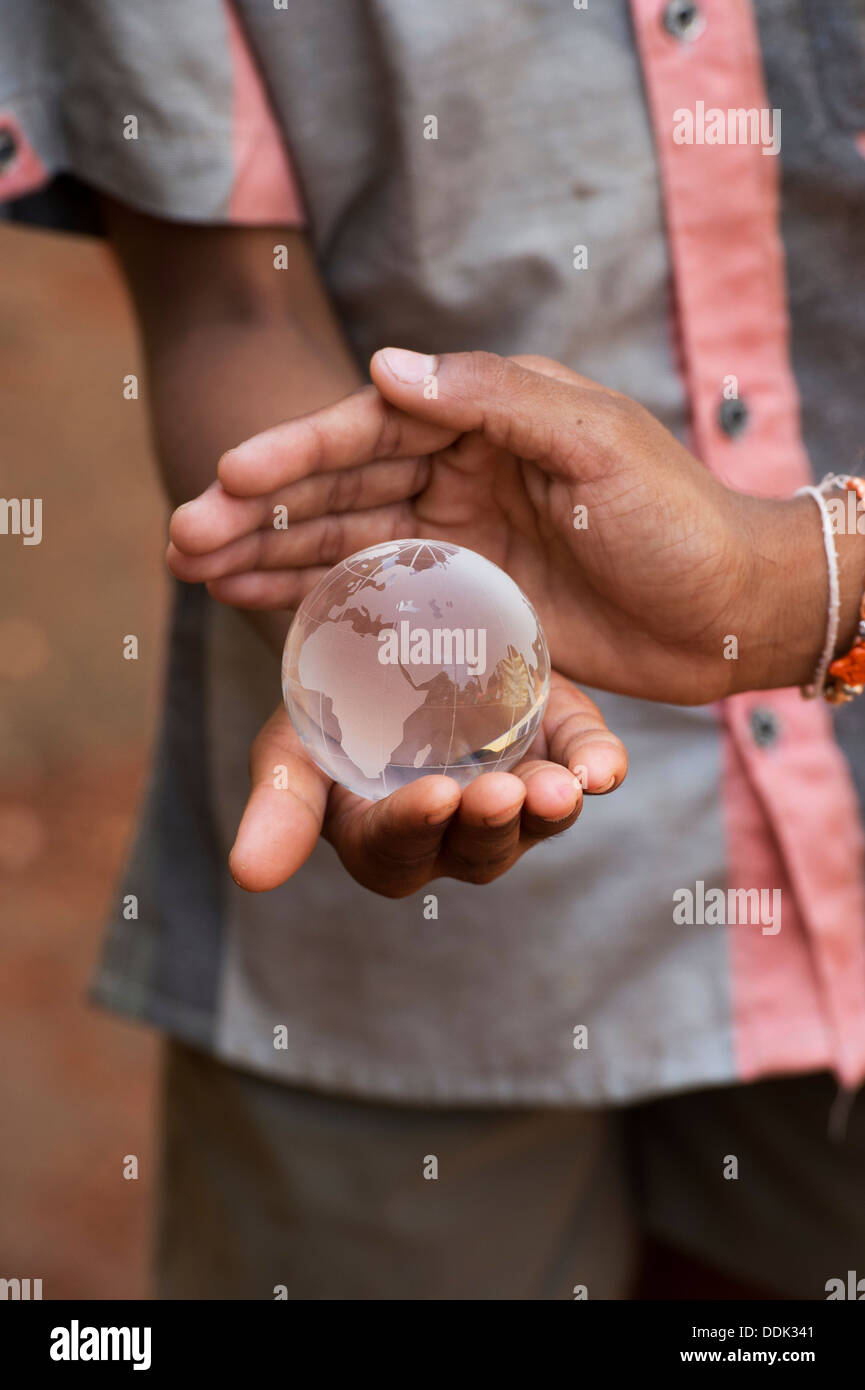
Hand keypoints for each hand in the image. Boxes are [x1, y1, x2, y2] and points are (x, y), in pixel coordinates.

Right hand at [168, 349, 840, 703]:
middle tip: (180, 539)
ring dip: (272, 555)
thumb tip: (386, 364)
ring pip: (346, 540)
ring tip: (194, 571)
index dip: (298, 452)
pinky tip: (263, 605)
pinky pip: (378, 593)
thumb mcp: (594, 442)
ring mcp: (461, 536)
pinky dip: (320, 597)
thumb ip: (493, 399)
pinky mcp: (467, 598)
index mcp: (488, 415)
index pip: (373, 426)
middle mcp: (462, 470)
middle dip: (259, 512)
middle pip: (342, 486)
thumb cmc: (675, 517)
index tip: (228, 476)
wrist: (732, 609)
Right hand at [231, 673, 625, 896]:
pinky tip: (607, 768)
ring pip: (537, 820)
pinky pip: (584, 763)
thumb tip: (248, 875)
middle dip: (488, 826)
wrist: (381, 641)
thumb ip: (279, 803)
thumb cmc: (328, 708)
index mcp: (384, 838)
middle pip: (477, 850)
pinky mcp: (557, 743)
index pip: (396, 852)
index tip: (431, 796)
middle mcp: (456, 830)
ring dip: (549, 809)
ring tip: (560, 789)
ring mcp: (512, 789)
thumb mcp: (291, 745)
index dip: (412, 830)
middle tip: (500, 795)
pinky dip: (596, 763)